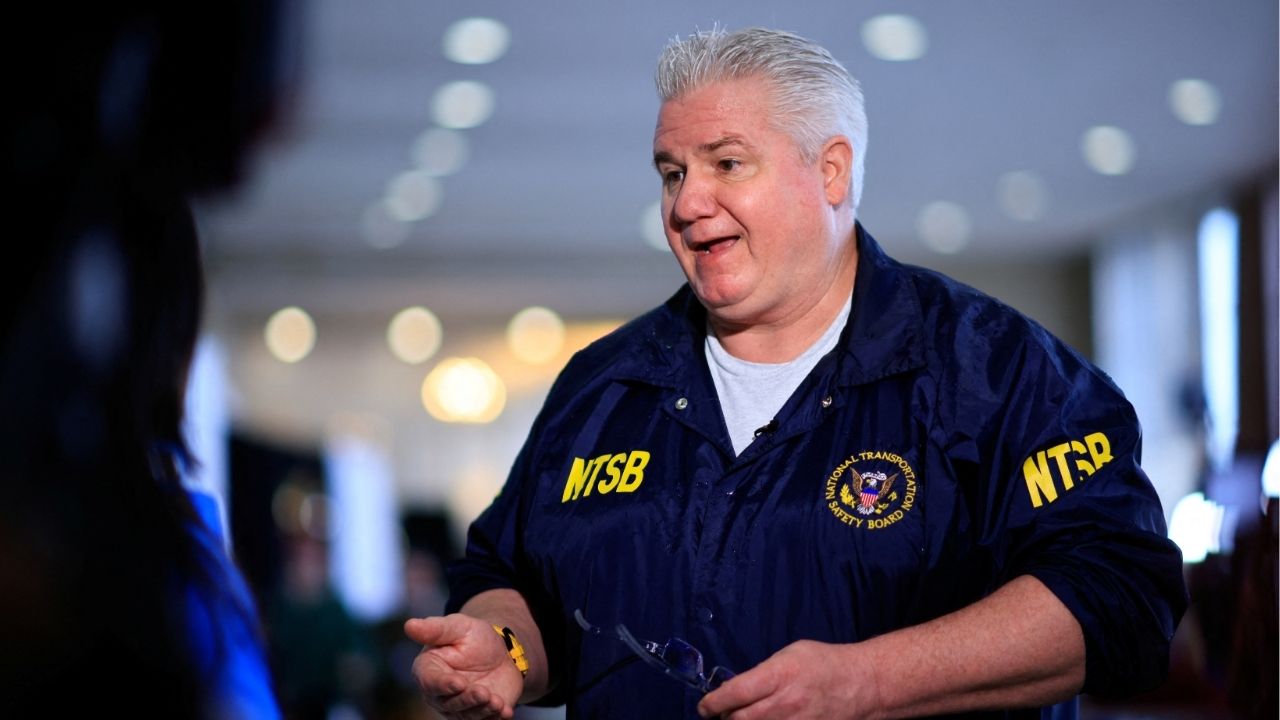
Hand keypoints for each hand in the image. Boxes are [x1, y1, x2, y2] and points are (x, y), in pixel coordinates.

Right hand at [405, 613, 524, 719]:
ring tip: (497, 702)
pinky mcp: (479, 714)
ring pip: (467, 715)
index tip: (458, 683)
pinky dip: (495, 717)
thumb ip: (434, 629)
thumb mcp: (457, 627)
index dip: (443, 684)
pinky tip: (505, 712)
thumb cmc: (472, 637)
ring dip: (482, 710)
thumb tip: (409, 625)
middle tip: (483, 693)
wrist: (500, 652)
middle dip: (467, 700)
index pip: (430, 682)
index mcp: (428, 670)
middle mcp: (440, 693)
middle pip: (449, 703)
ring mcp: (459, 707)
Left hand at [697, 640, 877, 719]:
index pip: (736, 693)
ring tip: (742, 719)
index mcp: (780, 674)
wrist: (863, 684)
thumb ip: (762, 672)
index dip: (713, 703)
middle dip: (725, 719)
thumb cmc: (824, 663)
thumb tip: (736, 688)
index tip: (705, 707)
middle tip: (721, 714)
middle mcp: (787, 702)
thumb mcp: (790, 654)